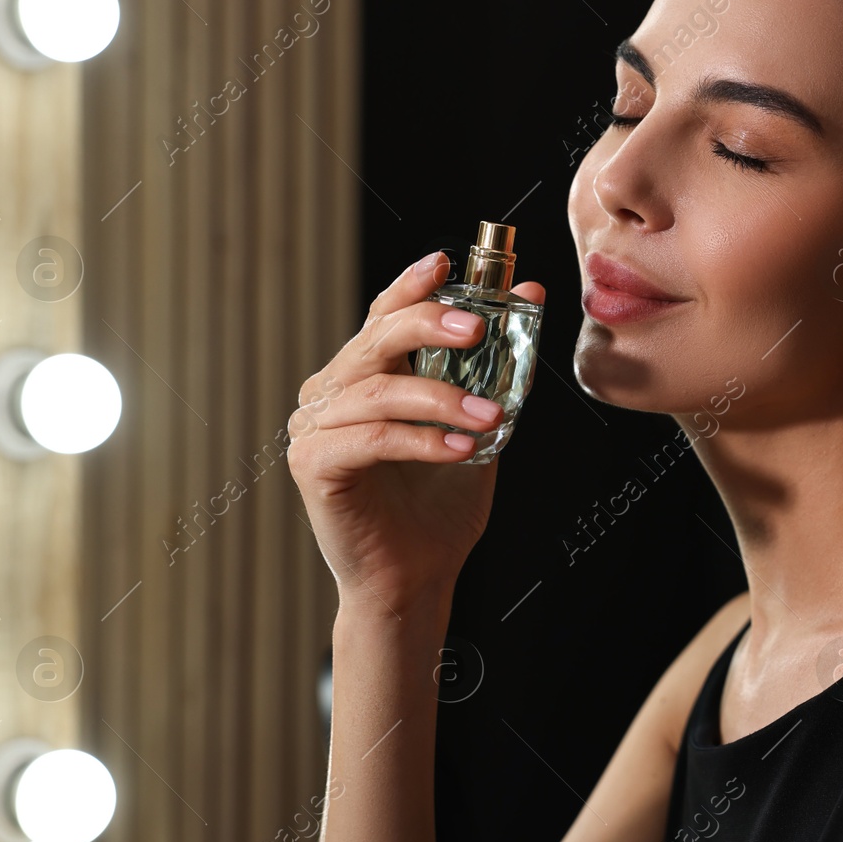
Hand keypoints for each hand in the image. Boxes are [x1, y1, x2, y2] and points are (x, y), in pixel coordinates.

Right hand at [288, 251, 546, 610]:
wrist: (416, 579)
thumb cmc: (439, 507)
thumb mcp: (479, 424)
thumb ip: (498, 365)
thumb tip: (530, 292)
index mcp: (364, 377)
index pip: (384, 316)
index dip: (412, 285)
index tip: (447, 262)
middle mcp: (330, 394)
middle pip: (375, 339)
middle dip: (428, 324)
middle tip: (479, 328)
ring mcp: (313, 428)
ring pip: (378, 391)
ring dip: (441, 398)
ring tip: (489, 415)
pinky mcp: (312, 465)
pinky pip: (372, 439)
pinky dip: (421, 439)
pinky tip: (461, 448)